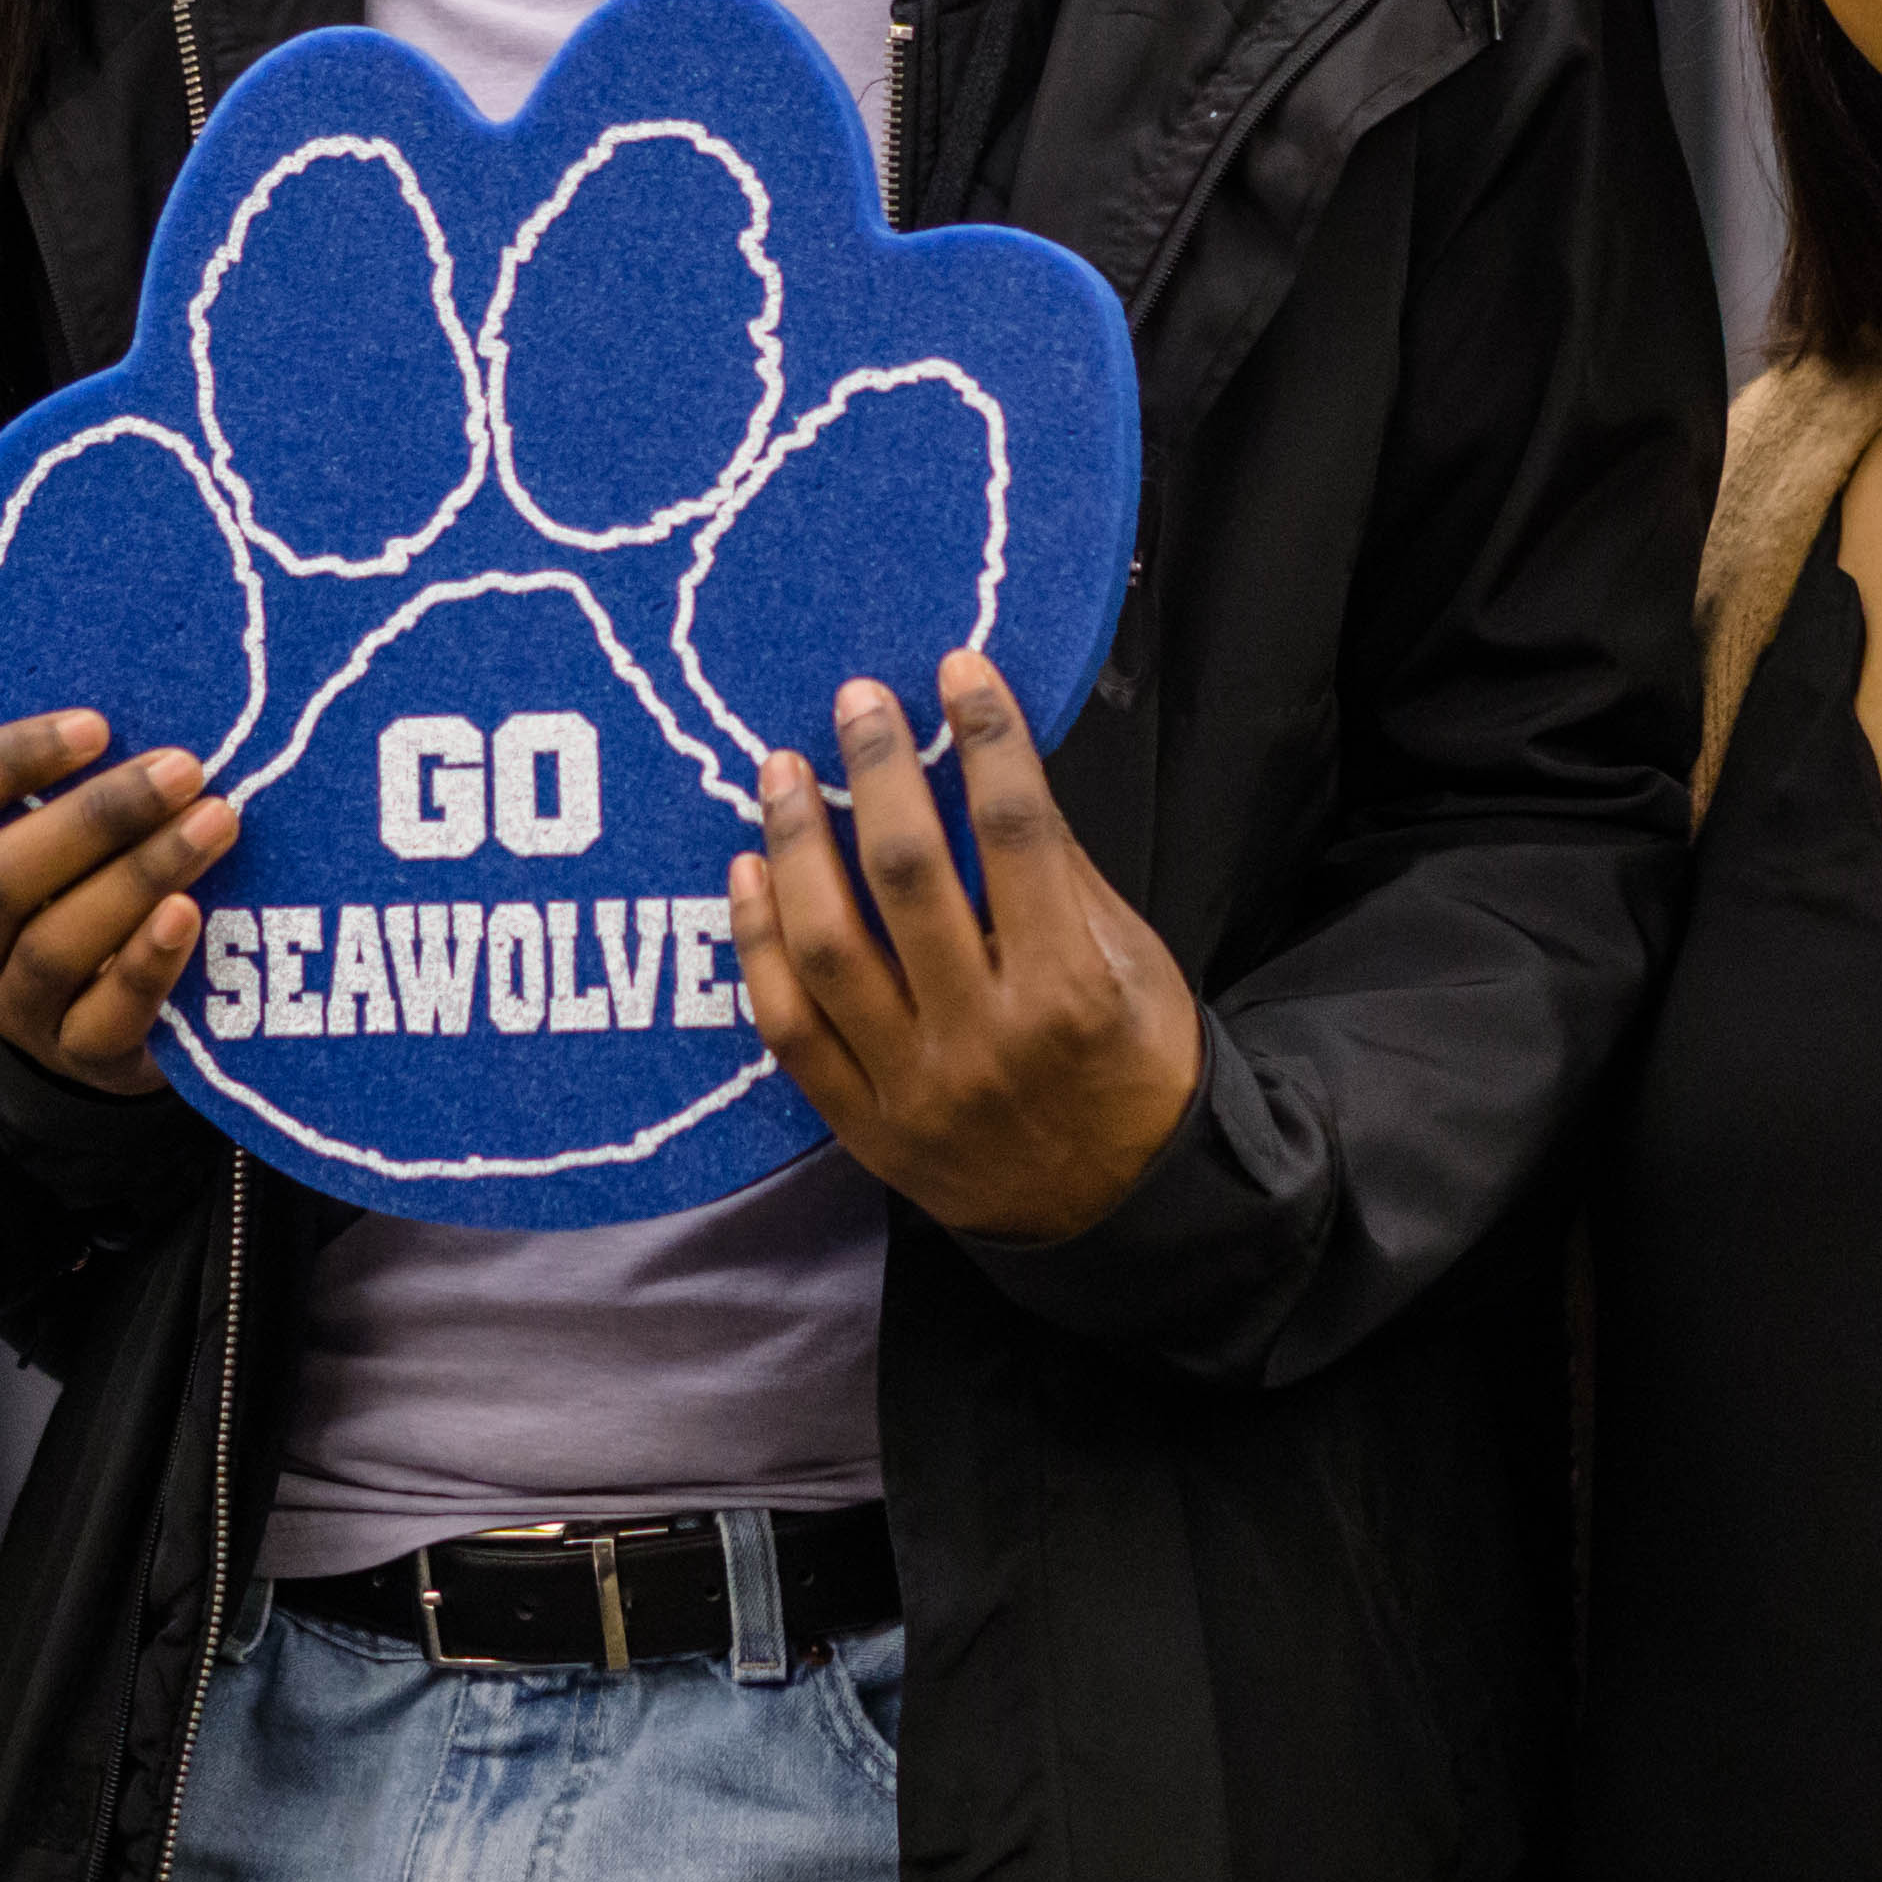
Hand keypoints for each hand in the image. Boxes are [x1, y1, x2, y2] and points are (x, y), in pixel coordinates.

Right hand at [0, 711, 237, 1095]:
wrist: (117, 1021)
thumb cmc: (87, 888)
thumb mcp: (58, 838)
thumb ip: (67, 782)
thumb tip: (145, 680)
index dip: (3, 762)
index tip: (96, 724)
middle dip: (96, 816)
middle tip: (184, 766)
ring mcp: (10, 1012)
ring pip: (53, 946)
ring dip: (140, 876)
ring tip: (217, 822)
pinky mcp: (75, 1058)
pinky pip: (103, 1018)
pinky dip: (146, 963)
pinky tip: (190, 914)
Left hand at [728, 653, 1200, 1240]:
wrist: (1118, 1209)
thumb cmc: (1133, 1065)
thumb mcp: (1132, 964)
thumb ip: (1062, 873)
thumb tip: (992, 765)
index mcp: (1070, 987)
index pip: (1017, 834)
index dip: (986, 740)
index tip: (958, 672)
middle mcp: (986, 1037)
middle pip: (909, 878)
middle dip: (877, 773)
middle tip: (856, 699)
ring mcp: (915, 1086)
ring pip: (829, 948)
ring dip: (797, 845)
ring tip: (781, 769)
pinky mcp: (864, 1125)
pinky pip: (787, 1027)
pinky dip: (758, 943)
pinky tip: (747, 871)